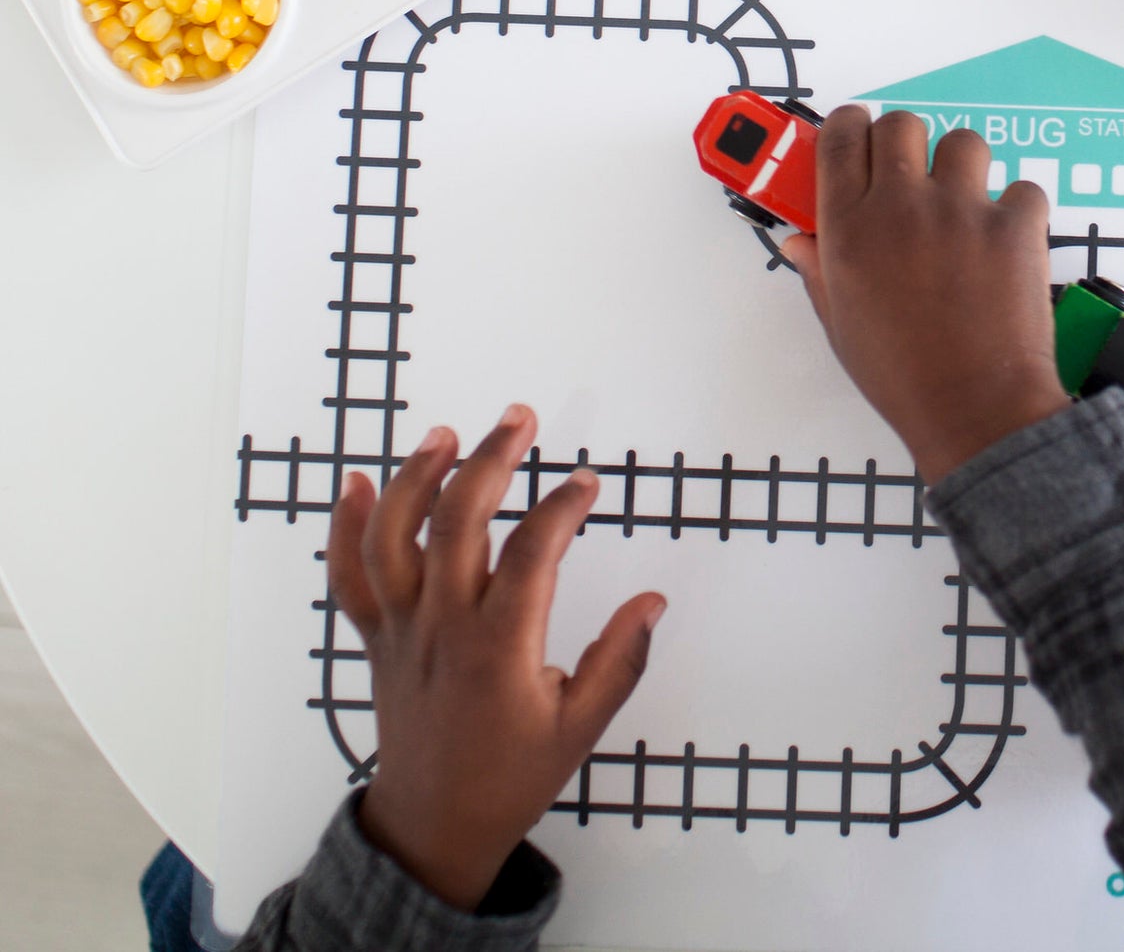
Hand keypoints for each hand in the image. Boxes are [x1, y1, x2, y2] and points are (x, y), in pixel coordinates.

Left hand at [326, 405, 665, 910]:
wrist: (432, 827)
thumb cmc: (509, 777)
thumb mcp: (582, 726)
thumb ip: (620, 660)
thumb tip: (653, 601)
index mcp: (498, 651)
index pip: (530, 555)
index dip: (560, 509)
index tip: (585, 483)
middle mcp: (442, 630)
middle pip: (457, 524)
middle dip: (490, 461)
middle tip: (519, 419)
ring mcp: (403, 630)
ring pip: (394, 539)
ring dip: (416, 478)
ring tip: (446, 435)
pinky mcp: (378, 638)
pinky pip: (351, 577)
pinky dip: (346, 527)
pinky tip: (359, 482)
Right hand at [781, 108, 1070, 483]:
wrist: (975, 411)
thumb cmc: (906, 377)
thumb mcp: (841, 324)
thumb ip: (819, 271)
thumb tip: (799, 242)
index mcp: (849, 228)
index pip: (840, 138)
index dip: (850, 128)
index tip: (857, 135)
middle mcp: (902, 207)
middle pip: (900, 125)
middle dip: (904, 143)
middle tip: (911, 175)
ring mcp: (962, 211)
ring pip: (963, 142)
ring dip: (963, 167)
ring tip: (963, 207)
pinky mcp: (1015, 225)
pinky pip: (1022, 188)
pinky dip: (1018, 209)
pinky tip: (1004, 242)